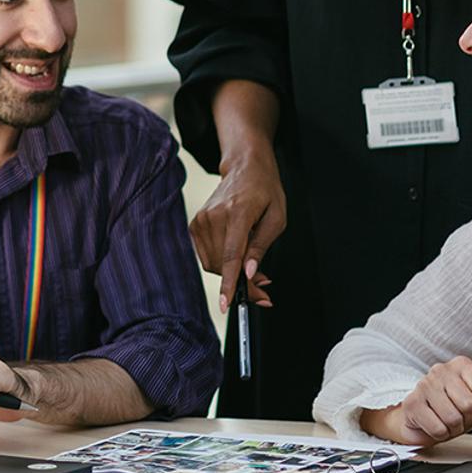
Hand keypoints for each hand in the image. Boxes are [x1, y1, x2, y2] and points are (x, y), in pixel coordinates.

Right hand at [187, 160, 281, 314]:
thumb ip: (262, 246)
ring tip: (251, 266)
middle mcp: (214, 216)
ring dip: (231, 273)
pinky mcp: (194, 225)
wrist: (244, 168)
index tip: (226, 304)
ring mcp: (201, 220)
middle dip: (242, 283)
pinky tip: (236, 256)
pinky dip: (221, 264)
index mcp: (238, 212)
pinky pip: (206, 257)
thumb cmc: (265, 191)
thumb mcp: (277, 218)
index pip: (231, 254)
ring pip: (213, 264)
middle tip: (263, 287)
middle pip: (223, 265)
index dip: (229, 283)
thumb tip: (249, 273)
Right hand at [372, 356, 471, 445]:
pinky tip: (437, 426)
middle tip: (461, 417)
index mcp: (460, 364)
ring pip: (453, 418)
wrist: (423, 420)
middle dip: (468, 419)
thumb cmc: (453, 406)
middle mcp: (440, 370)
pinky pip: (438, 429)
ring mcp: (424, 385)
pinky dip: (441, 435)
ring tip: (449, 423)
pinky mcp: (412, 403)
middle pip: (469, 405)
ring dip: (454, 429)